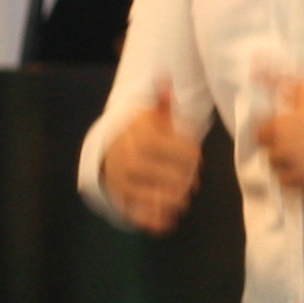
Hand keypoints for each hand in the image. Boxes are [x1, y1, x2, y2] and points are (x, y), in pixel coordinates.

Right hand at [99, 100, 201, 232]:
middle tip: (192, 180)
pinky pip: (141, 216)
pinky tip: (169, 222)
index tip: (194, 157)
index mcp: (143, 139)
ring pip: (161, 198)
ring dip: (177, 199)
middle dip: (187, 179)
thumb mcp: (151, 117)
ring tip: (182, 195)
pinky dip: (157, 222)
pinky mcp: (121, 201)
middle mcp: (131, 161)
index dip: (194, 156)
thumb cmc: (140, 132)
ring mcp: (124, 183)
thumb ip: (163, 103)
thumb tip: (165, 80)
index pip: (185, 153)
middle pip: (176, 178)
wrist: (109, 150)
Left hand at [252, 79, 303, 198]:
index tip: (282, 127)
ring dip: (287, 168)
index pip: (258, 134)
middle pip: (269, 156)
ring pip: (280, 176)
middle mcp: (286, 153)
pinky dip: (301, 184)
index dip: (269, 130)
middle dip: (279, 149)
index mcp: (281, 128)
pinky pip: (298, 191)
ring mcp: (300, 172)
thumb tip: (255, 72)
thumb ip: (279, 81)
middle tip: (297, 142)